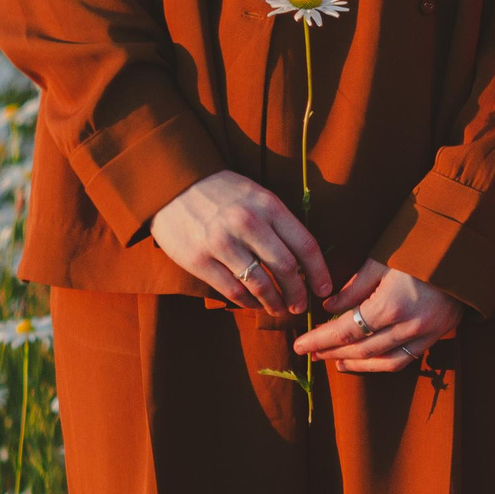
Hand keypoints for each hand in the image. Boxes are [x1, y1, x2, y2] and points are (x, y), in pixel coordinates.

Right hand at [151, 169, 331, 313]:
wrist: (171, 184)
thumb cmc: (221, 193)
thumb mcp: (256, 195)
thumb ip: (278, 223)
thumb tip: (303, 262)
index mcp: (268, 205)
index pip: (305, 245)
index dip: (319, 273)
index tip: (323, 289)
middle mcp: (247, 223)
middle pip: (286, 269)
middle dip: (298, 293)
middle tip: (300, 305)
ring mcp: (221, 242)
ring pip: (260, 284)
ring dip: (274, 303)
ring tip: (279, 309)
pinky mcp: (199, 259)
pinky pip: (232, 290)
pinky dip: (247, 302)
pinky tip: (253, 303)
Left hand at [293, 262, 462, 372]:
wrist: (465, 251)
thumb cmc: (418, 248)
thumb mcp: (380, 262)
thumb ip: (353, 289)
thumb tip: (329, 308)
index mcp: (390, 305)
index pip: (346, 330)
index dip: (320, 340)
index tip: (300, 346)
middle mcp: (408, 326)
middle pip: (361, 349)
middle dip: (332, 351)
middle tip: (310, 352)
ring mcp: (426, 334)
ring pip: (384, 361)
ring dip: (356, 364)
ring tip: (335, 361)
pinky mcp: (439, 335)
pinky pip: (406, 358)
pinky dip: (382, 363)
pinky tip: (366, 361)